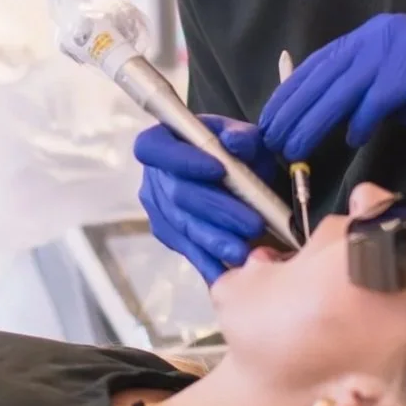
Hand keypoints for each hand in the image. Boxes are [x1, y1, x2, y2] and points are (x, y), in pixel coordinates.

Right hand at [134, 115, 276, 285]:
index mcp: (161, 141)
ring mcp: (158, 208)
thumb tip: (235, 142)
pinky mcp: (168, 234)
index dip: (181, 160)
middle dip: (216, 210)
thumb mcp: (246, 138)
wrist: (239, 178)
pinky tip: (231, 268)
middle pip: (176, 195)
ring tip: (245, 250)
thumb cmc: (239, 153)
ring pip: (183, 226)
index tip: (219, 169)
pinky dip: (209, 260)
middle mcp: (153, 175)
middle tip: (252, 223)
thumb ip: (243, 137)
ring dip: (215, 240)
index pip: (153, 149)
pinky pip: (186, 248)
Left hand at [259, 13, 405, 160]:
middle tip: (271, 140)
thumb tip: (321, 118)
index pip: (317, 64)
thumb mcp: (391, 89)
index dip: (288, 92)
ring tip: (294, 148)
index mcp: (367, 36)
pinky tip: (352, 141)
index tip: (267, 119)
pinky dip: (363, 120)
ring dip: (314, 122)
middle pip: (323, 75)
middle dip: (292, 110)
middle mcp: (377, 35)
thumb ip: (358, 94)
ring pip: (342, 88)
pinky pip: (379, 98)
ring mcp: (398, 46)